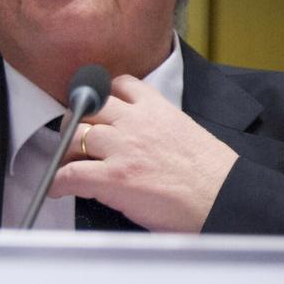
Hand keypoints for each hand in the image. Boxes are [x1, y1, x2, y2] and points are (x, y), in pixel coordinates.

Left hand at [49, 75, 237, 231]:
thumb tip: (149, 141)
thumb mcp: (189, 132)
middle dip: (77, 119)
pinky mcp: (114, 178)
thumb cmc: (216, 175)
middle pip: (89, 106)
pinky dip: (58, 182)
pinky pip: (71, 174)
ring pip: (74, 135)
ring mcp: (122, 149)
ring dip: (66, 150)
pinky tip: (58, 189)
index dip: (103, 94)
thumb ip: (163, 127)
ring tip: (68, 163)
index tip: (98, 106)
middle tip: (75, 136)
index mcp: (158, 109)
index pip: (120, 84)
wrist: (225, 199)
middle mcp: (136, 122)